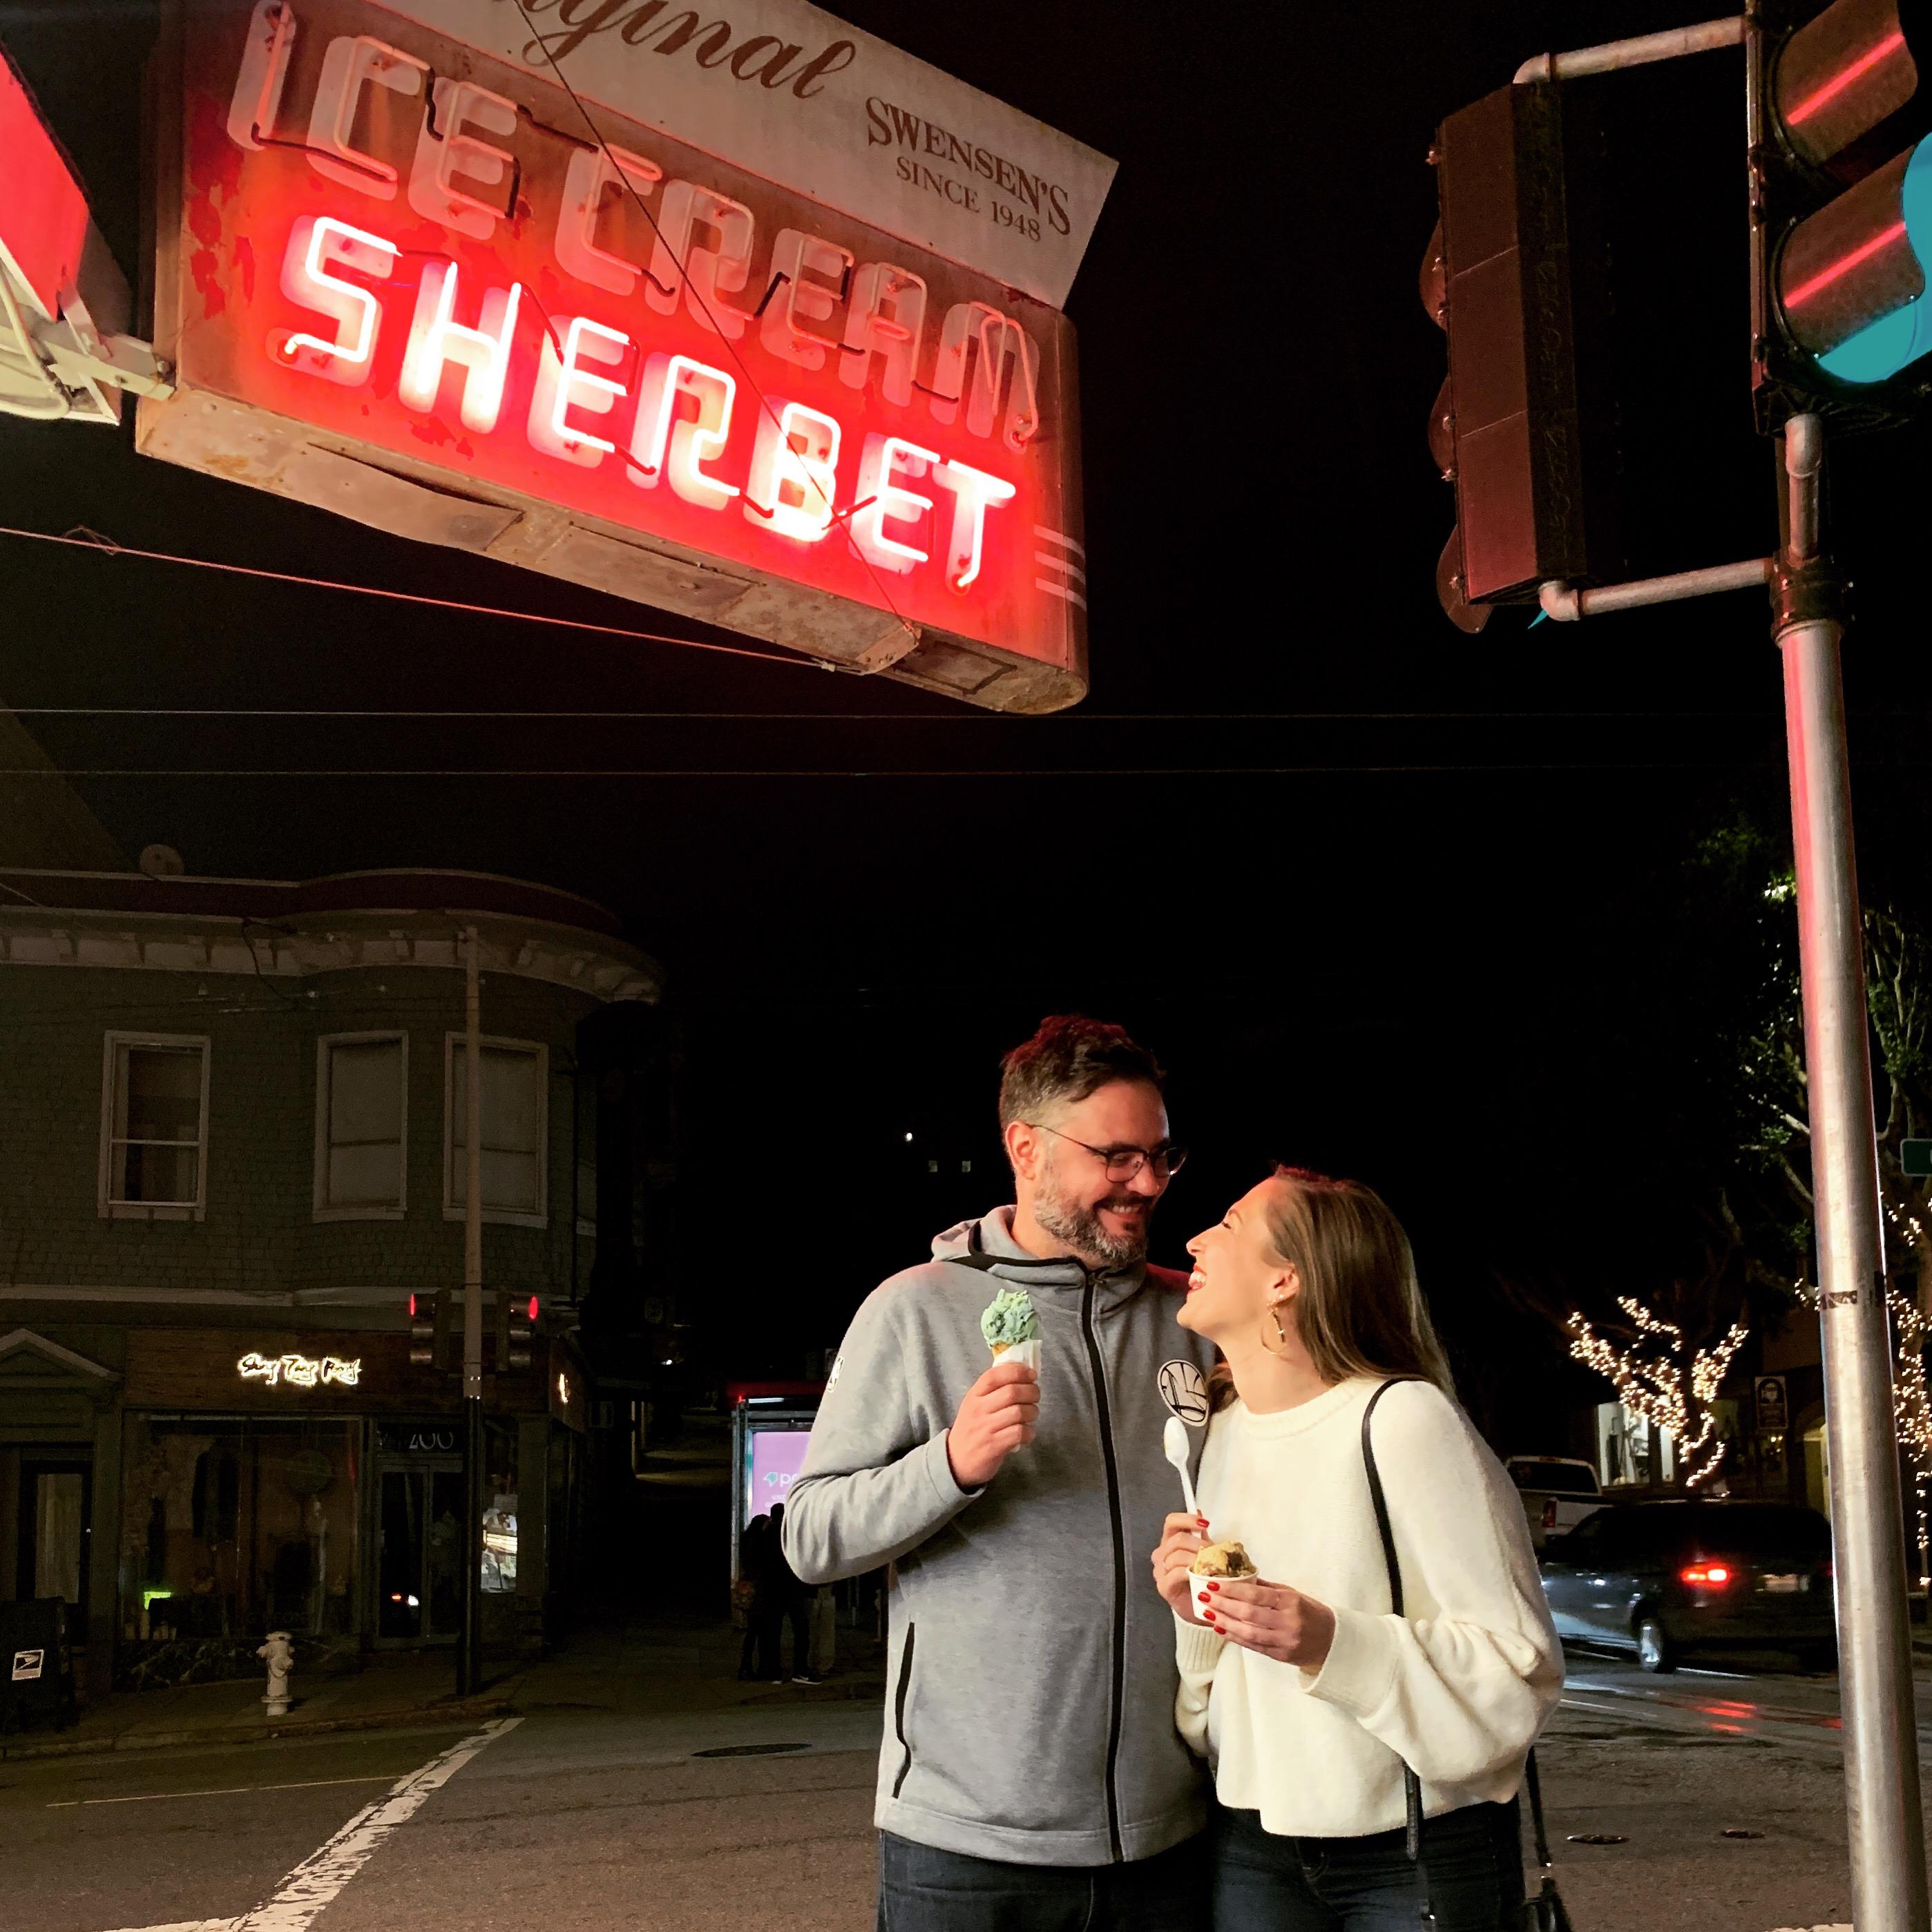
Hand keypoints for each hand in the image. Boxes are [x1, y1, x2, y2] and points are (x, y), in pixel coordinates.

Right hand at [946, 1360, 1039, 1489]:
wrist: (956, 1461)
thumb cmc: (971, 1429)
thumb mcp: (975, 1405)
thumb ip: (994, 1390)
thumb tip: (1022, 1373)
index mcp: (974, 1395)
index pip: (995, 1375)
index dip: (1017, 1371)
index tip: (1031, 1374)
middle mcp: (978, 1409)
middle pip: (1012, 1392)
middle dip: (1031, 1391)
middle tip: (1035, 1395)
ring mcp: (985, 1428)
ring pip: (1019, 1412)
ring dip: (1032, 1412)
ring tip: (1031, 1415)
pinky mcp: (994, 1447)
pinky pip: (1019, 1433)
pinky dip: (1029, 1432)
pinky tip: (1027, 1433)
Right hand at [1152, 1512, 1210, 1622]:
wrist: (1204, 1607)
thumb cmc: (1203, 1578)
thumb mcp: (1204, 1554)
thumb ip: (1200, 1535)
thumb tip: (1200, 1513)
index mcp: (1170, 1542)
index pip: (1171, 1522)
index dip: (1187, 1519)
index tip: (1205, 1524)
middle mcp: (1161, 1554)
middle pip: (1177, 1539)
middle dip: (1198, 1544)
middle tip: (1213, 1553)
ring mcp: (1160, 1571)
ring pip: (1177, 1555)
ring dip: (1197, 1559)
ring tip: (1211, 1566)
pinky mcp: (1164, 1587)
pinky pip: (1175, 1573)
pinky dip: (1190, 1572)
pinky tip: (1200, 1576)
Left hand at [1195, 1576, 1335, 1668]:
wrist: (1332, 1642)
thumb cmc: (1309, 1612)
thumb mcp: (1292, 1594)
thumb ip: (1266, 1587)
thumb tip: (1238, 1576)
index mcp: (1290, 1602)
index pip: (1256, 1595)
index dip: (1232, 1590)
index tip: (1213, 1584)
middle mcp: (1287, 1622)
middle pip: (1249, 1614)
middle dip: (1223, 1605)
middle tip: (1204, 1596)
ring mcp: (1284, 1641)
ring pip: (1248, 1632)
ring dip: (1225, 1622)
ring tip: (1208, 1612)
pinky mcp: (1280, 1656)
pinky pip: (1253, 1646)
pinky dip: (1235, 1637)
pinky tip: (1221, 1628)